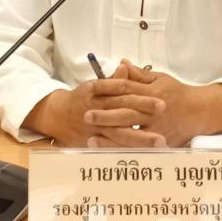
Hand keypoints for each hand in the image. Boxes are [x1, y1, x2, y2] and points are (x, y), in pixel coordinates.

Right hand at [22, 62, 165, 146]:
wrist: (57, 115)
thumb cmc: (82, 98)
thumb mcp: (96, 85)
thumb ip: (113, 79)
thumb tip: (125, 65)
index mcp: (98, 91)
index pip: (122, 91)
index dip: (142, 96)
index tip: (162, 101)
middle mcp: (96, 108)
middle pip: (123, 111)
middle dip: (144, 113)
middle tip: (164, 114)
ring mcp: (95, 127)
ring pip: (119, 133)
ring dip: (140, 138)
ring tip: (161, 142)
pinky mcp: (92, 141)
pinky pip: (111, 147)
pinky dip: (126, 151)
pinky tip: (142, 155)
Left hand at [86, 59, 221, 146]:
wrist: (201, 111)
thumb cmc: (179, 93)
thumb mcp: (160, 79)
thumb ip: (139, 74)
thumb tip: (121, 63)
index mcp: (151, 91)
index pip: (125, 88)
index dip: (106, 87)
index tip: (89, 88)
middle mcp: (153, 110)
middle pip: (125, 112)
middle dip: (104, 114)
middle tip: (86, 115)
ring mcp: (157, 128)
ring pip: (131, 133)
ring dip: (110, 136)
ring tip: (91, 138)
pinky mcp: (160, 142)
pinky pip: (139, 148)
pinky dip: (124, 151)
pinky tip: (111, 153)